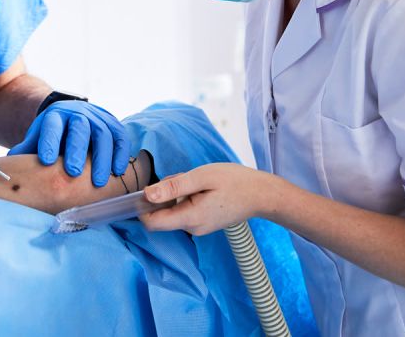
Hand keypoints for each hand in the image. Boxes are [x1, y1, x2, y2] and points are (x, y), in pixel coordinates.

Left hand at [8, 101, 129, 186]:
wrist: (73, 116)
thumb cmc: (53, 136)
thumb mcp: (37, 138)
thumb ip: (26, 151)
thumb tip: (8, 168)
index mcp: (55, 117)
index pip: (52, 126)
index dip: (50, 142)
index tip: (46, 161)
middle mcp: (78, 113)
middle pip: (79, 128)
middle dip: (77, 150)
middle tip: (73, 172)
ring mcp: (98, 117)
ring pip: (103, 134)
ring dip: (102, 158)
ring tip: (98, 182)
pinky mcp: (113, 124)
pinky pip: (120, 137)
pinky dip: (121, 154)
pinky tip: (117, 171)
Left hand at [140, 163, 281, 235]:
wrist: (262, 194)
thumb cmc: (235, 182)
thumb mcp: (202, 177)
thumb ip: (173, 186)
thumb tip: (147, 194)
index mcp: (190, 218)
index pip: (152, 224)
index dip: (142, 208)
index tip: (147, 189)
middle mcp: (192, 228)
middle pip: (161, 215)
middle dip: (163, 195)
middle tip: (183, 179)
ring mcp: (198, 228)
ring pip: (172, 210)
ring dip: (175, 194)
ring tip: (196, 181)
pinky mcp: (203, 223)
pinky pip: (183, 210)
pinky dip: (185, 197)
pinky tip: (201, 187)